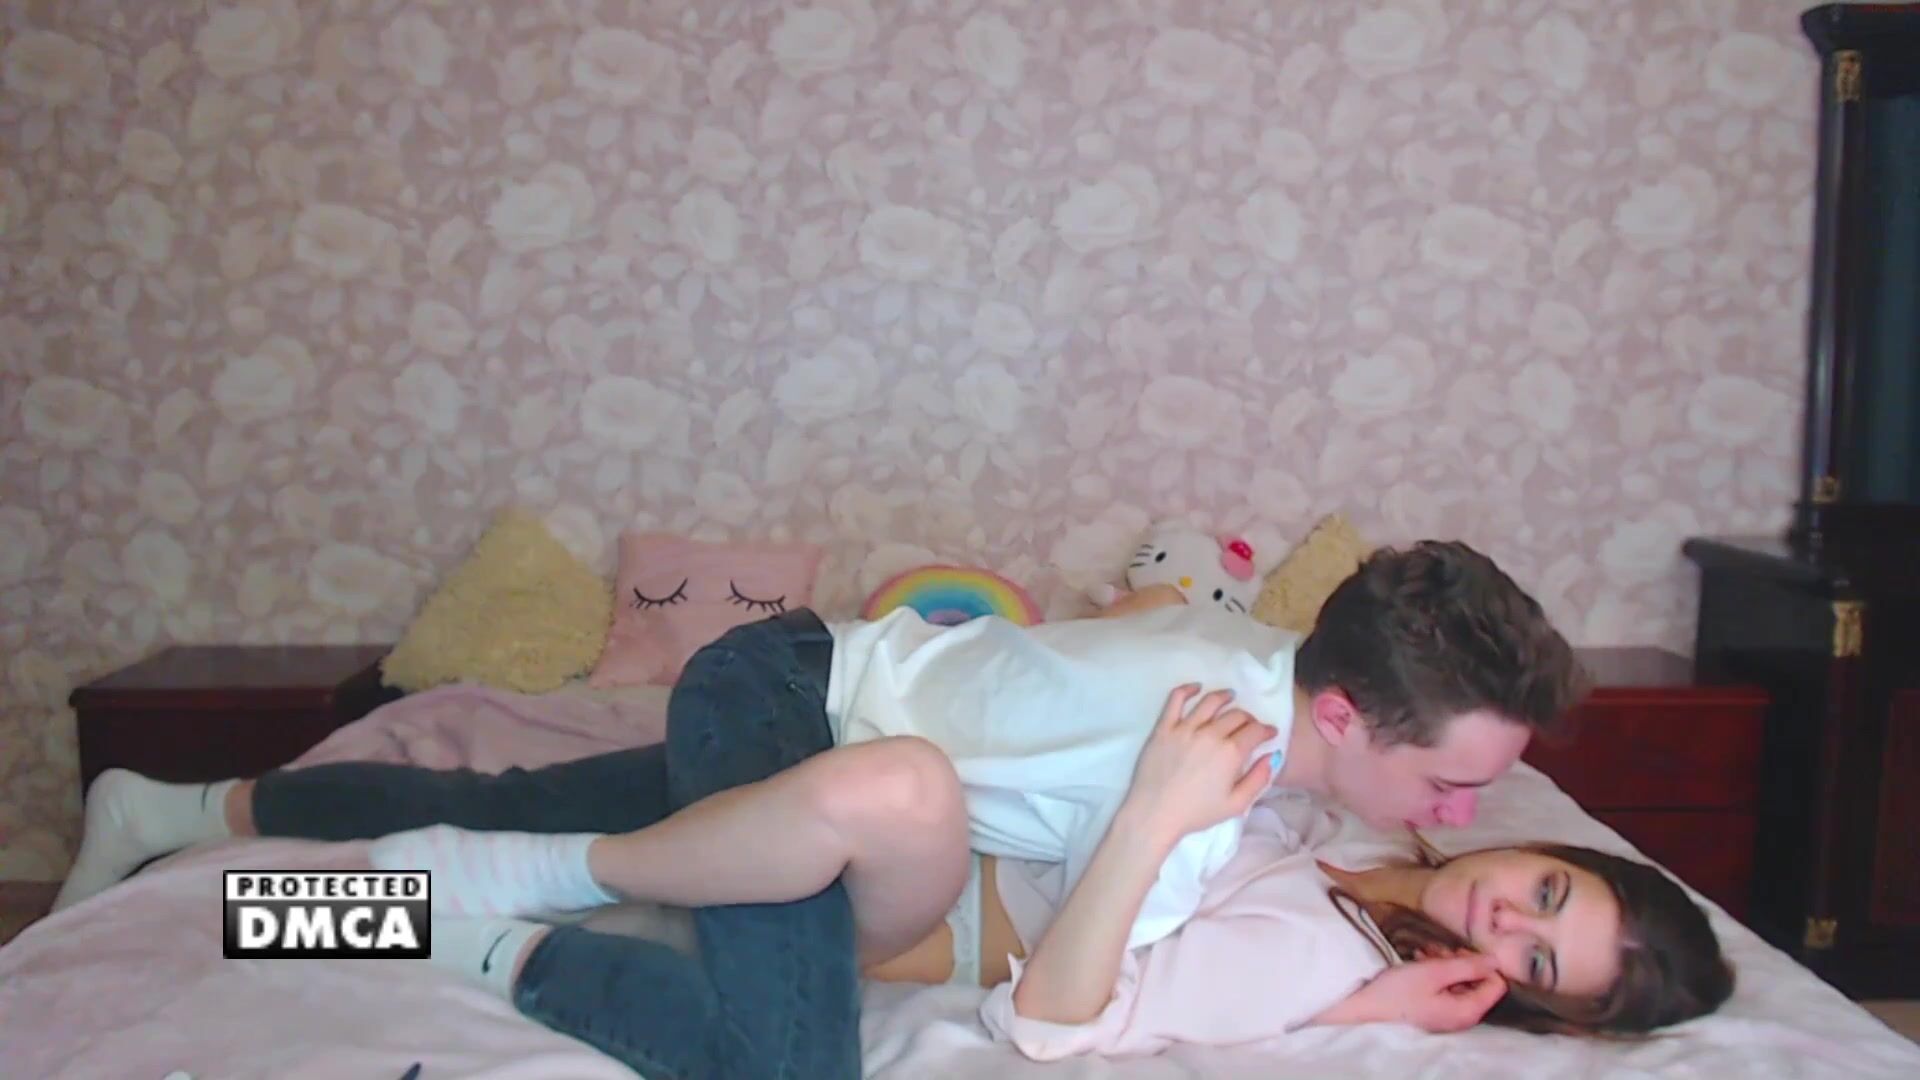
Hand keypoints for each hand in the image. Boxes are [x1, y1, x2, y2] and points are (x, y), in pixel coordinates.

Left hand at [1122, 685, 1275, 842]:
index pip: (1255, 731)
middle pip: (1235, 715)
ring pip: (1210, 702)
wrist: (1155, 813)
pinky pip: (1176, 699)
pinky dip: (1187, 689)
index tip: (1270, 733)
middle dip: (1248, 718)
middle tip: (1249, 724)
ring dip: (1224, 696)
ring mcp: (1185, 728)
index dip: (1266, 730)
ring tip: (1230, 695)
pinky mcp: (1164, 728)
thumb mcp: (1236, 804)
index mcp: (1230, 753)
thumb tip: (1273, 756)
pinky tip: (1196, 687)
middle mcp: (1210, 734)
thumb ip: (1259, 779)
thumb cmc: (1197, 813)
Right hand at [1346, 954, 1507, 1032]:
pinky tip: (1420, 960)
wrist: (1366, 1007)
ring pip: (1461, 982)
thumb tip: (1497, 959)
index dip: (1483, 964)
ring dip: (1446, 963)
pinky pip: (1447, 988)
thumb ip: (1468, 966)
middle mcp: (1463, 1016)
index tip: (1460, 952)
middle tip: (1439, 950)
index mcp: (1468, 1010)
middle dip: (1461, 962)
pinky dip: (1437, 972)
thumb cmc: (1400, 990)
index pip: (1497, 985)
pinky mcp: (1436, 1009)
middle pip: (1478, 983)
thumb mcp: (1434, 972)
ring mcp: (1449, 1014)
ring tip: (1425, 952)